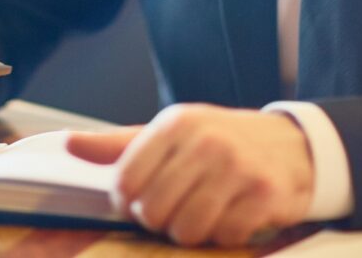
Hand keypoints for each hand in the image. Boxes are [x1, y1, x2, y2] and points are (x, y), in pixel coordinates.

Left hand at [66, 104, 312, 247]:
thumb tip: (69, 143)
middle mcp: (206, 141)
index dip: (126, 203)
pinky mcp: (266, 194)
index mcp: (175, 124)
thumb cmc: (219, 140)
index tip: (139, 201)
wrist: (292, 144)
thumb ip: (119, 144)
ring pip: (187, 229)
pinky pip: (225, 236)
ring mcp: (238, 168)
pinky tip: (232, 215)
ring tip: (201, 213)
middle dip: (159, 221)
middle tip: (174, 210)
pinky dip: (224, 235)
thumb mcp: (170, 133)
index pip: (125, 181)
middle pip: (154, 211)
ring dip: (191, 232)